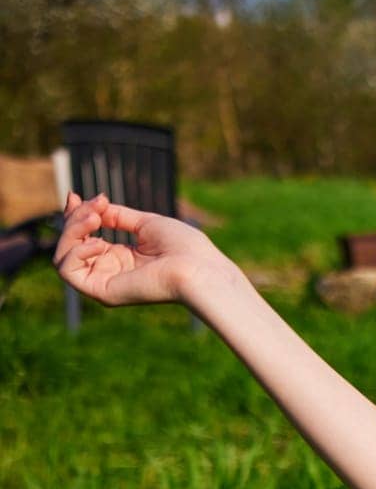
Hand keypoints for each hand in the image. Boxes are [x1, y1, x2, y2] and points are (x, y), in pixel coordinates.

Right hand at [53, 191, 221, 306]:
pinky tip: (97, 243)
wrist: (200, 268)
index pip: (83, 238)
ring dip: (72, 231)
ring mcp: (105, 284)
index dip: (74, 215)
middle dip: (75, 218)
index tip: (74, 195)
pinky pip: (69, 272)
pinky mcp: (103, 293)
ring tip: (95, 219)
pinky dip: (75, 252)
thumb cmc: (184, 247)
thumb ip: (117, 216)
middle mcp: (110, 272)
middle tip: (95, 206)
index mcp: (121, 258)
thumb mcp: (145, 223)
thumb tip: (94, 207)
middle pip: (70, 244)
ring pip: (63, 256)